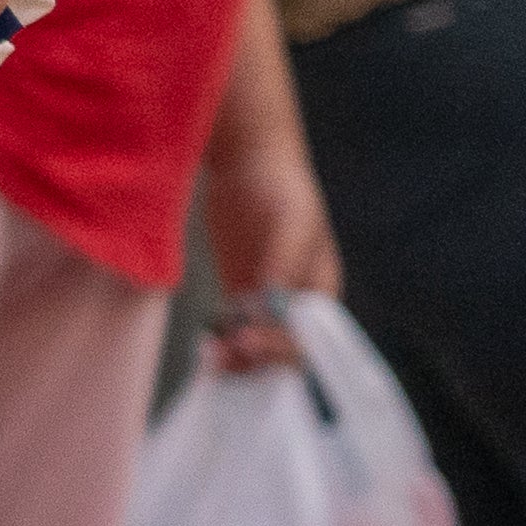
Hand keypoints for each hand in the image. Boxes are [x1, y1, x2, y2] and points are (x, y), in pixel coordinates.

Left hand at [199, 129, 342, 373]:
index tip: (247, 341)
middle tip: (223, 356)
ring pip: (257, 347)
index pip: (309, 339)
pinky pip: (235, 330)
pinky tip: (205, 344)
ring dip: (237, 358)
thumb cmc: (282, 188)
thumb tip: (273, 303)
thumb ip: (285, 262)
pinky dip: (223, 343)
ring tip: (210, 357)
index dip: (281, 348)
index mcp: (320, 291)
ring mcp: (267, 300)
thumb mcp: (291, 222)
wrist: (250, 164)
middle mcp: (297, 303)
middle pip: (283, 351)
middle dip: (257, 361)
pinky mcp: (240, 292)